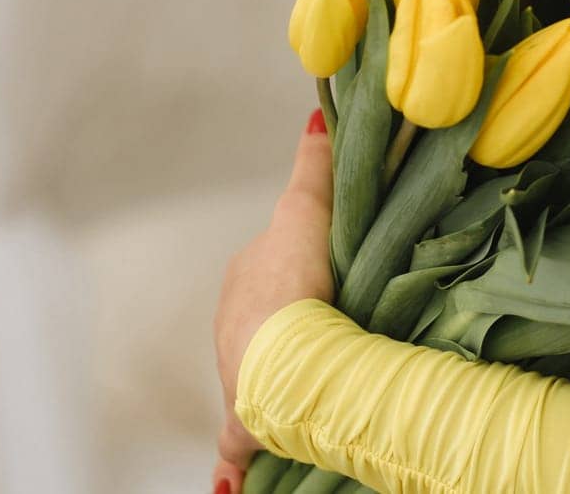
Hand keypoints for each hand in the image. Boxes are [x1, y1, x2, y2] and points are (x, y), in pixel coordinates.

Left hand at [212, 109, 334, 491]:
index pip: (272, 267)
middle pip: (266, 322)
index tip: (329, 281)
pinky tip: (238, 476)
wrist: (283, 355)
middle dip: (291, 330)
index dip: (301, 272)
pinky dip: (238, 459)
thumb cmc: (295, 284)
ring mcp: (236, 373)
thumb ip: (314, 167)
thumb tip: (314, 112)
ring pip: (260, 373)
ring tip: (316, 390)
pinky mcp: (242, 421)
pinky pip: (238, 444)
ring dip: (280, 381)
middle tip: (337, 336)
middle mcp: (232, 323)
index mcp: (246, 277)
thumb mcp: (306, 214)